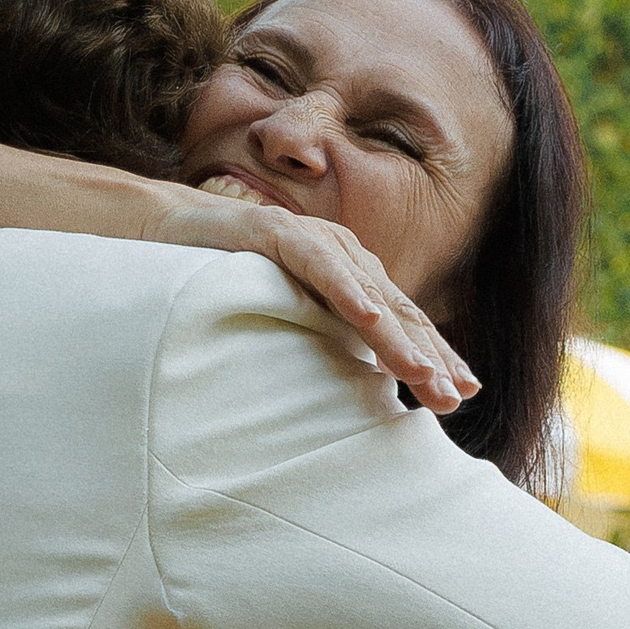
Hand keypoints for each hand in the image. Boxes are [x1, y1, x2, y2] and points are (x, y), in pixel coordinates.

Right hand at [146, 185, 478, 414]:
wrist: (165, 231)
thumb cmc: (227, 278)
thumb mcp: (287, 317)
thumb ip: (323, 340)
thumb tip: (359, 389)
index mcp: (352, 278)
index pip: (402, 323)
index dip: (435, 355)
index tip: (464, 394)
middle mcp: (343, 256)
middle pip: (397, 312)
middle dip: (429, 356)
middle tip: (455, 397)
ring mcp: (313, 241)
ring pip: (365, 292)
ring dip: (396, 335)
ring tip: (422, 371)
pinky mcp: (276, 231)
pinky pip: (317, 263)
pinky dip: (344, 288)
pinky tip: (368, 315)